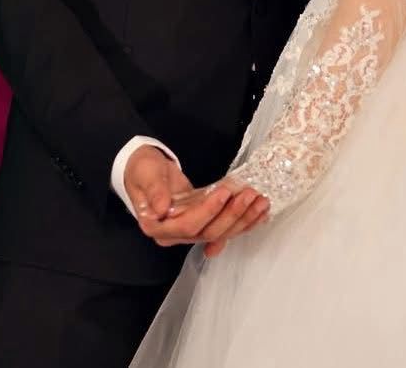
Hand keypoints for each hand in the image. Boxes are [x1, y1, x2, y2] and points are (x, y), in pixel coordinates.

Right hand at [124, 145, 258, 247]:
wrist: (146, 170)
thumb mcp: (146, 174)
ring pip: (220, 232)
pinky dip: (243, 221)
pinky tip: (259, 214)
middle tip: (250, 194)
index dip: (208, 211)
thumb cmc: (144, 171)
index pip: (187, 226)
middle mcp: (175, 234)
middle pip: (208, 232)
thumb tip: (162, 208)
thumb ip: (155, 190)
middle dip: (232, 214)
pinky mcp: (202, 222)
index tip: (224, 192)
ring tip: (261, 202)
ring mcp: (190, 230)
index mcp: (158, 226)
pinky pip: (224, 226)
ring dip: (243, 219)